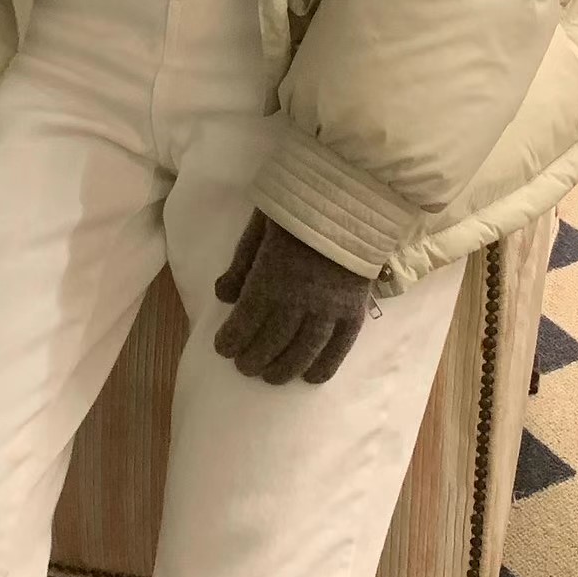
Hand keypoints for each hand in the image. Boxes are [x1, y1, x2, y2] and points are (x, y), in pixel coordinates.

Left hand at [214, 209, 371, 384]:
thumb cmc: (298, 208)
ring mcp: (329, 309)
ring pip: (304, 351)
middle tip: (245, 367)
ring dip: (285, 368)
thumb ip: (242, 264)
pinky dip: (325, 366)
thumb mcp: (259, 228)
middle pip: (272, 342)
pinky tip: (311, 377)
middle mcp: (299, 302)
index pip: (246, 322)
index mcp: (270, 279)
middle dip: (254, 358)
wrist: (351, 199)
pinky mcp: (355, 310)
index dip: (231, 340)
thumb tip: (224, 296)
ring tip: (272, 377)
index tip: (223, 349)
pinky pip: (340, 347)